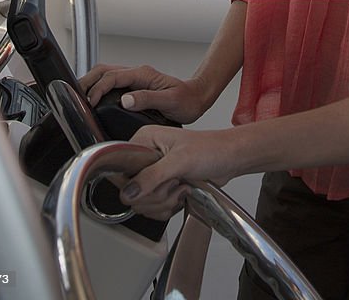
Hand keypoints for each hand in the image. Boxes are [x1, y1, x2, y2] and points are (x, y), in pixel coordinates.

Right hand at [79, 64, 209, 123]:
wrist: (196, 99)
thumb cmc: (186, 100)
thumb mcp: (170, 102)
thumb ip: (148, 99)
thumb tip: (126, 100)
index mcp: (143, 74)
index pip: (112, 77)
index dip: (98, 89)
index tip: (91, 103)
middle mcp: (137, 74)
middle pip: (103, 70)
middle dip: (87, 81)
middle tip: (75, 97)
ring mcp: (134, 79)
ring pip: (105, 74)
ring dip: (91, 83)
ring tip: (80, 99)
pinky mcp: (134, 86)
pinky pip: (111, 82)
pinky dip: (98, 88)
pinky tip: (94, 100)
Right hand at [118, 125, 238, 221]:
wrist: (228, 160)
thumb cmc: (209, 149)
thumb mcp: (180, 161)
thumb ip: (152, 176)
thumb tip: (128, 192)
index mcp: (144, 140)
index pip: (120, 170)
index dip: (135, 184)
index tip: (156, 181)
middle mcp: (145, 157)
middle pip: (131, 192)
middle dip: (156, 194)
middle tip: (174, 181)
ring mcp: (153, 173)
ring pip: (142, 203)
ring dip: (165, 201)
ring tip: (180, 185)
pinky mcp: (162, 188)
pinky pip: (153, 209)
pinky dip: (168, 207)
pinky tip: (181, 193)